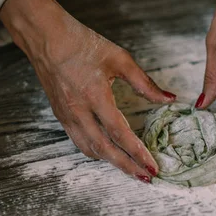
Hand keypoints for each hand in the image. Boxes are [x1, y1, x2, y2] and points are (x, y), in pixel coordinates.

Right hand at [0, 0, 175, 181]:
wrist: (46, 38)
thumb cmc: (83, 43)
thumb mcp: (120, 59)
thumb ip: (145, 83)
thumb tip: (169, 99)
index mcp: (95, 95)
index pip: (119, 132)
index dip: (137, 152)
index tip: (153, 165)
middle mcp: (78, 110)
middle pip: (104, 149)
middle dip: (127, 166)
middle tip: (146, 177)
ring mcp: (67, 115)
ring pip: (90, 149)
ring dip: (111, 162)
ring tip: (131, 168)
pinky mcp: (61, 116)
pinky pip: (79, 141)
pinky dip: (96, 151)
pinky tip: (109, 152)